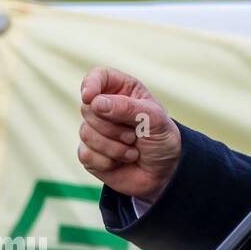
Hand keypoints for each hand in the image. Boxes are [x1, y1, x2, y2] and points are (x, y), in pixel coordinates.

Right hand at [78, 66, 181, 202]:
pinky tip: (122, 161)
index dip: (91, 84)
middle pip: (88, 108)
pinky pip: (86, 154)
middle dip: (113, 127)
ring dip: (115, 147)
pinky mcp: (89, 153)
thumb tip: (95, 102)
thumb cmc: (162, 140)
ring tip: (133, 150)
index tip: (90, 97)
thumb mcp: (155, 120)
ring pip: (86, 133)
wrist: (164, 173)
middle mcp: (105, 108)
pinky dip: (108, 161)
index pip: (99, 76)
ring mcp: (94, 131)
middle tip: (135, 135)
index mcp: (123, 91)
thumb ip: (128, 107)